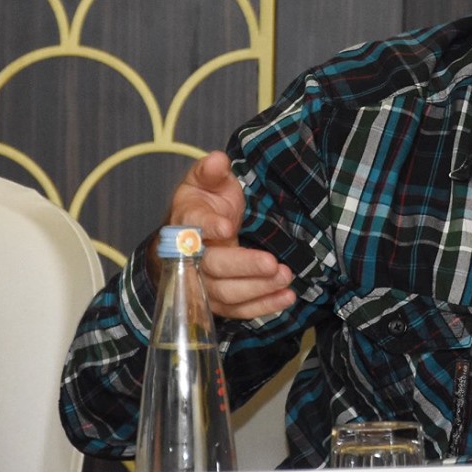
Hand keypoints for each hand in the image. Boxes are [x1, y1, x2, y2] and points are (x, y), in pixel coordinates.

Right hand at [166, 151, 294, 319]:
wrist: (192, 236)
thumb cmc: (203, 204)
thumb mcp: (204, 181)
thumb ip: (210, 171)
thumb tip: (218, 160)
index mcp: (185, 224)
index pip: (192, 228)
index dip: (208, 228)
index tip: (227, 227)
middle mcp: (190, 258)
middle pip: (213, 268)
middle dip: (244, 266)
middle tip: (273, 263)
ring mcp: (203, 284)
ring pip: (227, 294)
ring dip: (258, 289)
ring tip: (286, 277)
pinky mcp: (218, 301)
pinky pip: (239, 310)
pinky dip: (263, 306)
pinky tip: (286, 297)